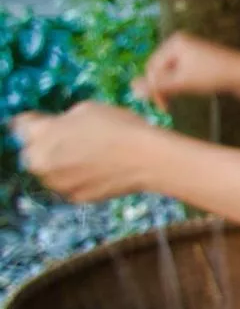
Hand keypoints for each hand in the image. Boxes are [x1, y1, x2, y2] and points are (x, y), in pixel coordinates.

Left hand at [11, 104, 162, 202]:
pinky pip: (69, 184)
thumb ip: (58, 121)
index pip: (21, 126)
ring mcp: (57, 185)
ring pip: (51, 171)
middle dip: (48, 145)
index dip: (37, 121)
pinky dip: (79, 177)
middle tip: (76, 138)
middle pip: (33, 152)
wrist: (149, 159)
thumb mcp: (84, 110)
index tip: (48, 121)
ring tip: (92, 153)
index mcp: (38, 138)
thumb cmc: (119, 128)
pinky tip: (100, 167)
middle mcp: (40, 165)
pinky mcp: (76, 198)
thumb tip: (53, 128)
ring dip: (62, 163)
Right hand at [134, 32, 239, 108]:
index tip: (163, 107)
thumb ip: (157, 86)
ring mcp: (192, 53)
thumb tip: (131, 88)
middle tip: (167, 109)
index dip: (153, 88)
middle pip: (160, 70)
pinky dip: (181, 87)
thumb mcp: (183, 82)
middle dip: (162, 88)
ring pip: (171, 75)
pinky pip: (182, 76)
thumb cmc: (216, 76)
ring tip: (174, 104)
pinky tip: (187, 95)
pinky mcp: (200, 63)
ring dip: (171, 89)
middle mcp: (182, 43)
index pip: (152, 67)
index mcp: (175, 42)